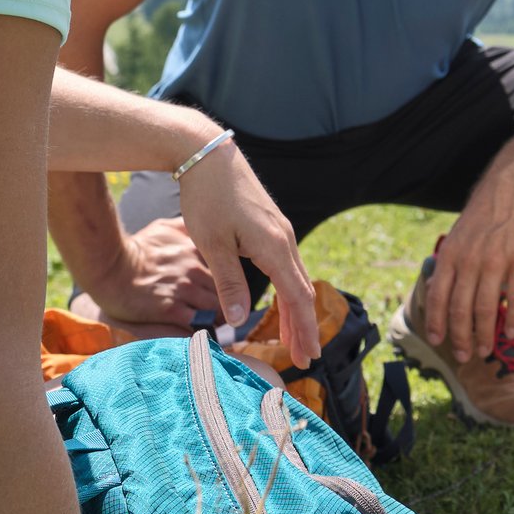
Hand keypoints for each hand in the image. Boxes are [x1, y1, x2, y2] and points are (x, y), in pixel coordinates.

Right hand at [85, 219, 229, 330]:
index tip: (228, 289)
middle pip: (226, 289)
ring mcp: (183, 288)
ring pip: (217, 308)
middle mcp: (193, 267)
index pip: (228, 265)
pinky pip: (200, 323)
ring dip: (219, 318)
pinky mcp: (171, 309)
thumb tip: (202, 228)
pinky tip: (203, 333)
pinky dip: (205, 329)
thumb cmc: (135, 249)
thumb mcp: (163, 228)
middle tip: (226, 312)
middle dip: (227, 301)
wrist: (108, 268)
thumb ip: (186, 228)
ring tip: (216, 325)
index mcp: (194, 247)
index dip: (230, 280)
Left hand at [174, 140, 309, 362]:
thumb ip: (228, 282)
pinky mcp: (270, 226)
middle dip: (304, 327)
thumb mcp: (212, 244)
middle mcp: (284, 239)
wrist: (206, 154)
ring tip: (293, 338)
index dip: (303, 330)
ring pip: (295, 279)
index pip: (297, 298)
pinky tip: (282, 302)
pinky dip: (288, 291)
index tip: (307, 356)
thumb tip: (238, 319)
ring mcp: (279, 231)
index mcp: (274, 246)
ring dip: (296, 311)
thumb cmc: (207, 197)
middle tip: (306, 358)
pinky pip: (286, 266)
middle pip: (301, 292)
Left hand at [429, 154, 513, 363]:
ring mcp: (496, 261)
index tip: (437, 340)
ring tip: (484, 350)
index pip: (438, 296)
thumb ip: (451, 263)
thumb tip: (441, 292)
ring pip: (486, 308)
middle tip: (463, 355)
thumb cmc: (485, 213)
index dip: (436, 322)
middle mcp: (470, 260)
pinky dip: (511, 319)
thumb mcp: (459, 234)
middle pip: (460, 309)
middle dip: (460, 337)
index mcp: (451, 254)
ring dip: (484, 335)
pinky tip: (510, 334)